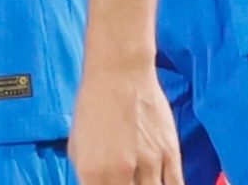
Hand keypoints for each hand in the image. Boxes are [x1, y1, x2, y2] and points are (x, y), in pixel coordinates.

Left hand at [69, 63, 180, 184]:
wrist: (120, 73)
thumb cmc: (94, 104)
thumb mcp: (77, 145)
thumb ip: (87, 174)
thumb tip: (97, 184)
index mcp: (92, 173)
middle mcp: (121, 173)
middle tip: (125, 182)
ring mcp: (149, 164)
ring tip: (141, 182)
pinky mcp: (170, 152)